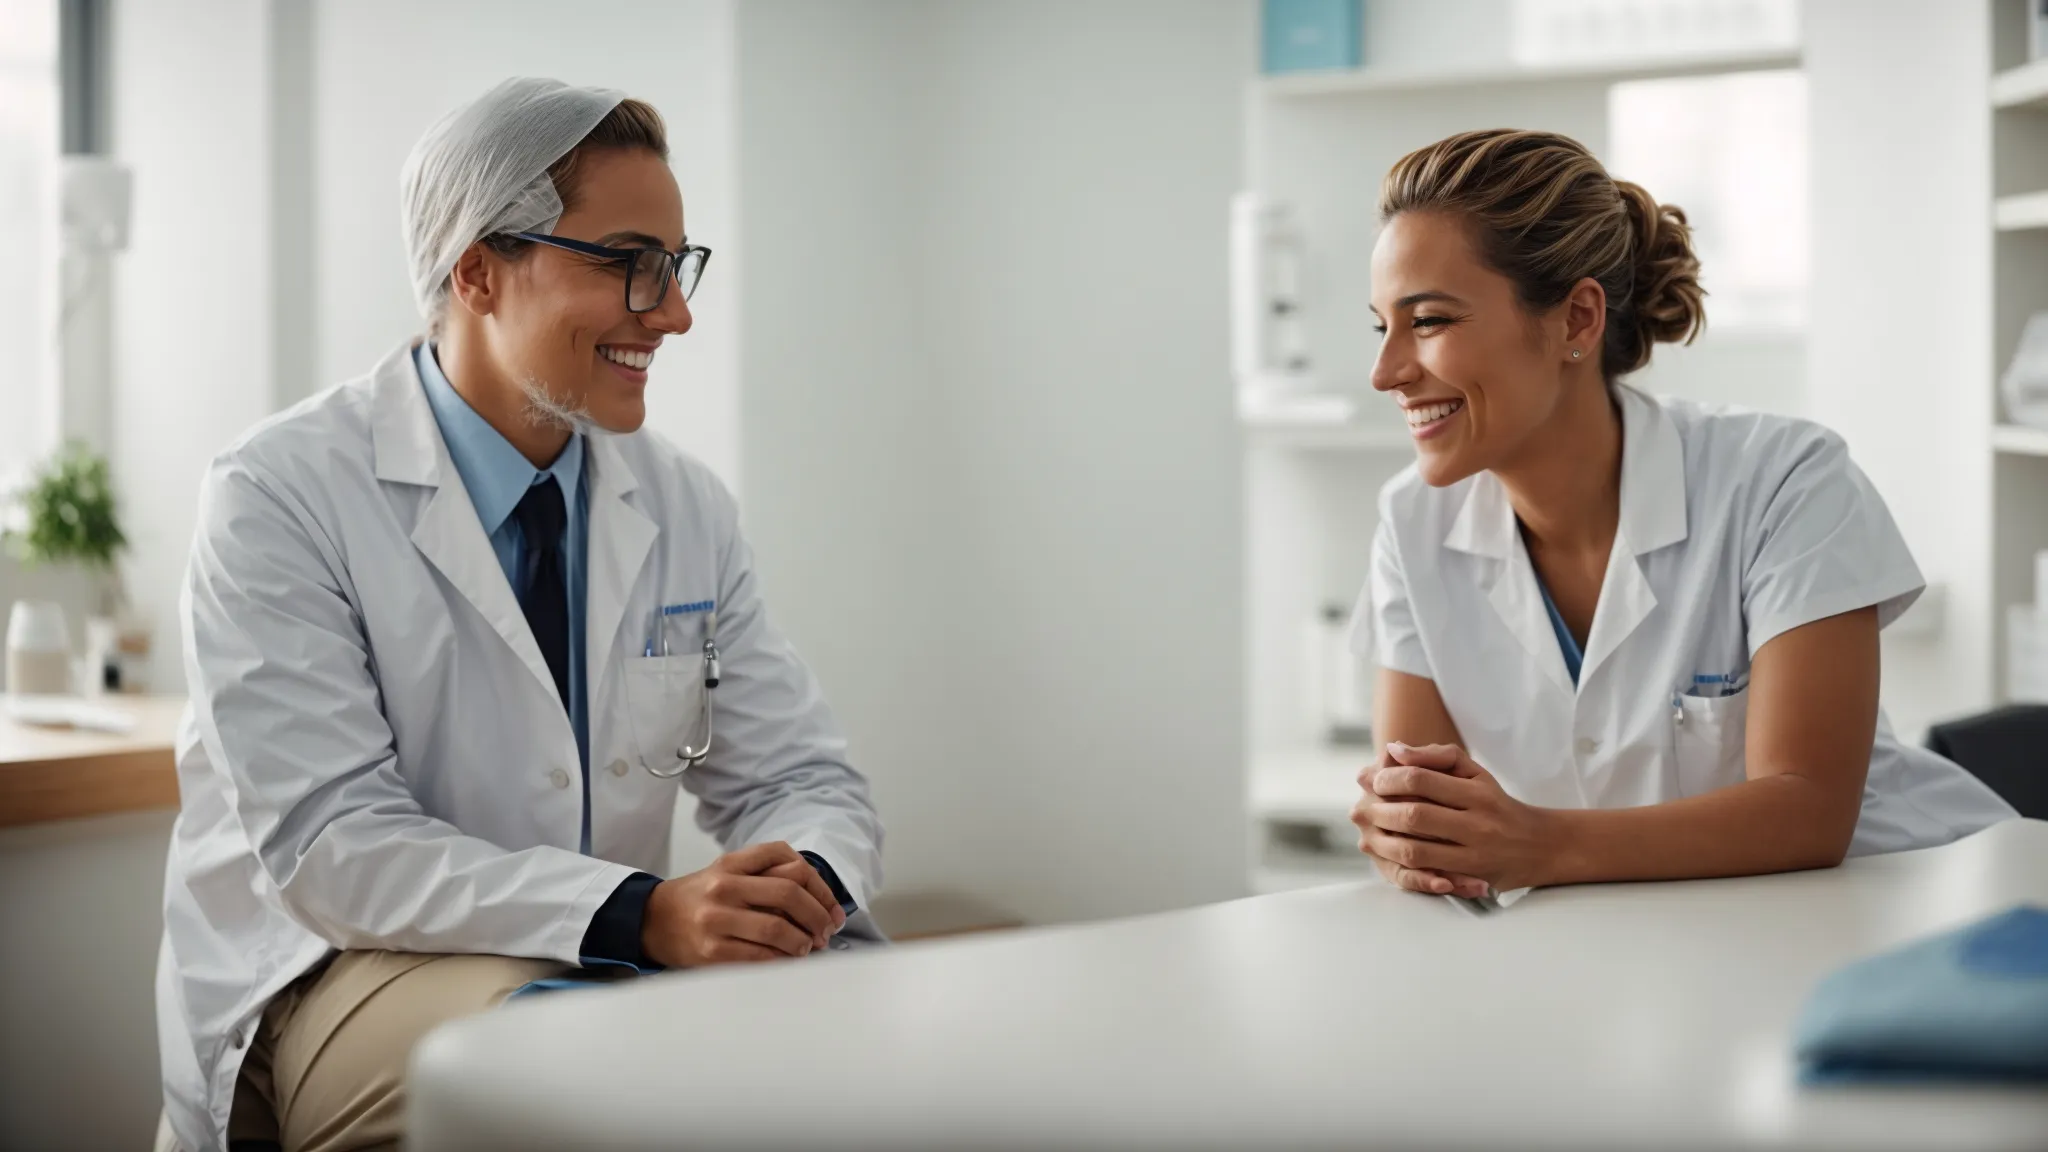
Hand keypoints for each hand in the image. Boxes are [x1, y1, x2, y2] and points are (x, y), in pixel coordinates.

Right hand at [641, 841, 845, 966]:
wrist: (651, 921)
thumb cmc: (699, 897)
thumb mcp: (727, 870)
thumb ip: (767, 871)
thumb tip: (819, 898)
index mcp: (732, 863)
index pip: (790, 863)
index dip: (821, 886)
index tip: (832, 907)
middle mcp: (724, 887)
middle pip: (789, 893)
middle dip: (818, 915)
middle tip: (827, 930)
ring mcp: (716, 919)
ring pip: (777, 928)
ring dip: (803, 941)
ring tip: (809, 947)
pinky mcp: (711, 951)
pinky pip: (759, 957)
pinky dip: (782, 961)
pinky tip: (789, 961)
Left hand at [1352, 742, 1558, 894]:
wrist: (1540, 845)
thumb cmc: (1495, 802)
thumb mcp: (1473, 772)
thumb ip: (1434, 756)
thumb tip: (1393, 749)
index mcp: (1477, 792)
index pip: (1420, 780)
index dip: (1389, 779)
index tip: (1374, 781)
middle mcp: (1479, 824)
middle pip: (1415, 816)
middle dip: (1380, 811)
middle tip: (1362, 808)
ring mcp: (1476, 855)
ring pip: (1417, 851)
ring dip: (1384, 842)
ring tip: (1368, 833)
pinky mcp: (1471, 880)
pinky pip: (1428, 876)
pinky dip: (1402, 867)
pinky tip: (1386, 856)